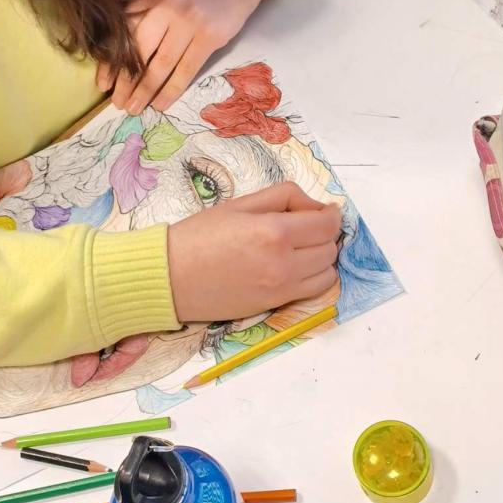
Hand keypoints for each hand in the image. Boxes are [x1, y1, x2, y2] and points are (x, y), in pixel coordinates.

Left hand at [97, 0, 264, 114]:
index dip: (111, 60)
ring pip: (160, 64)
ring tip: (134, 109)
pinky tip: (161, 104)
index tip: (102, 83)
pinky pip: (186, 69)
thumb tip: (120, 45)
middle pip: (138, 50)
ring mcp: (188, 23)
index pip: (124, 32)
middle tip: (117, 103)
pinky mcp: (209, 37)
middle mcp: (166, 8)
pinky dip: (172, 90)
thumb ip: (145, 7)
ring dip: (145, 90)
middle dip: (126, 81)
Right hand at [168, 183, 342, 322]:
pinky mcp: (275, 305)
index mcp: (275, 231)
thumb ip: (283, 197)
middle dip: (326, 234)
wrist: (171, 277)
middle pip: (330, 247)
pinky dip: (314, 277)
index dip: (331, 215)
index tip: (325, 211)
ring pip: (328, 272)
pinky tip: (296, 266)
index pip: (327, 224)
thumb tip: (316, 206)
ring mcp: (281, 288)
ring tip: (303, 247)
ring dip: (322, 257)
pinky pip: (313, 291)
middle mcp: (284, 262)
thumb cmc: (200, 235)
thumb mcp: (241, 203)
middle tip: (309, 226)